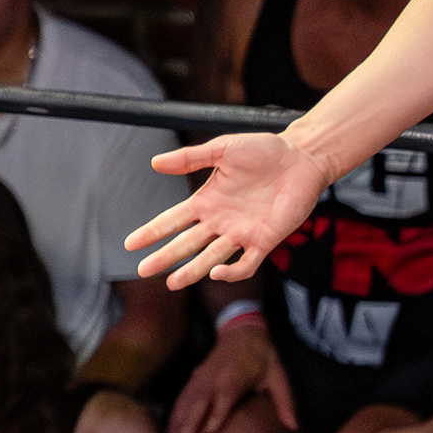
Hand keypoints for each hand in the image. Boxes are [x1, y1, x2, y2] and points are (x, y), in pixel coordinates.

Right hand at [132, 132, 329, 288]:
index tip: (130, 244)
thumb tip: (155, 163)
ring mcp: (242, 233)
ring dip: (192, 271)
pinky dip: (232, 271)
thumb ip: (190, 158)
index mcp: (206, 201)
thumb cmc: (264, 150)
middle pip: (186, 243)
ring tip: (173, 283)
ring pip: (211, 257)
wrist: (302, 158)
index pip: (172, 221)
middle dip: (165, 257)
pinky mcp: (265, 240)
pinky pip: (246, 263)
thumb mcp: (223, 149)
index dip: (152, 232)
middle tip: (144, 270)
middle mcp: (220, 221)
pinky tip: (217, 273)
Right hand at [164, 314, 299, 432]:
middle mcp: (214, 378)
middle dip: (188, 423)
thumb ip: (284, 401)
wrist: (242, 330)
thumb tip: (293, 425)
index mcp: (235, 377)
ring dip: (178, 419)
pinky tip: (171, 425)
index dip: (215, 416)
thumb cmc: (261, 355)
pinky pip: (183, 396)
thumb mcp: (278, 375)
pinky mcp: (195, 377)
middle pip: (199, 402)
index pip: (223, 398)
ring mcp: (202, 377)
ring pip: (187, 400)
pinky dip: (176, 411)